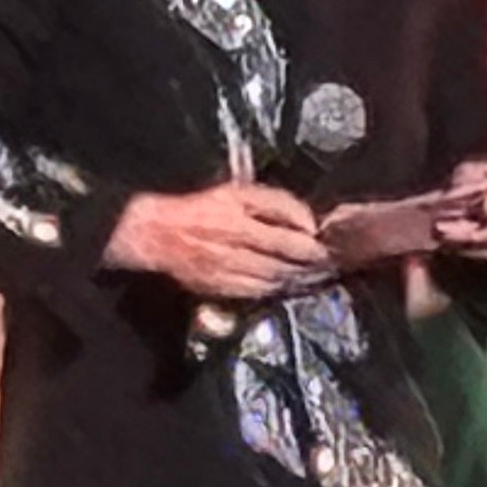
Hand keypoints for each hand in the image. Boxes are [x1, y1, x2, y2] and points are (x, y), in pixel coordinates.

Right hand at [105, 184, 332, 300]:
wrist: (156, 235)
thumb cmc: (201, 209)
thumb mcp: (238, 193)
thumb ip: (277, 203)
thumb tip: (309, 223)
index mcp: (239, 223)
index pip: (286, 238)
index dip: (311, 245)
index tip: (327, 244)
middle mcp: (235, 251)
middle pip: (284, 263)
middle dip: (310, 266)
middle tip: (330, 264)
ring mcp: (228, 274)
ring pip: (274, 281)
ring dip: (299, 281)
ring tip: (317, 277)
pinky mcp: (221, 290)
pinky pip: (259, 294)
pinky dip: (279, 290)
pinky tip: (291, 285)